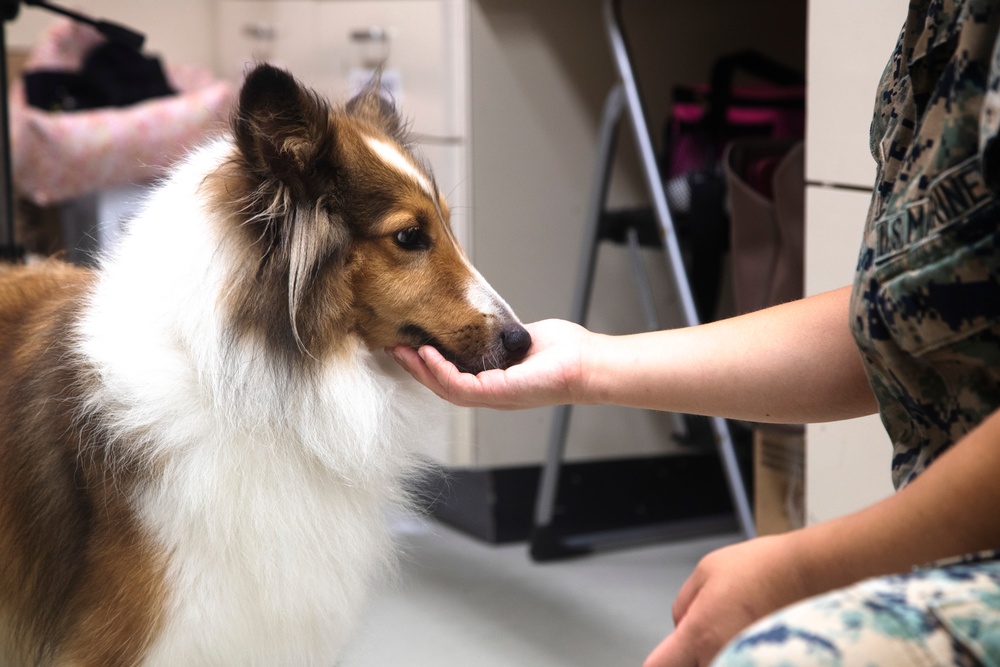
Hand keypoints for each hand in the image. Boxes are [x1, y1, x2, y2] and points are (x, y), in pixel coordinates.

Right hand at [387, 319, 592, 409]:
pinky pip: (460, 386)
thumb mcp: (521, 338)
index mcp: (493, 381)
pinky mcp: (498, 393)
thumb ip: (498, 335)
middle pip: (440, 384)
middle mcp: (490, 393)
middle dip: (415, 366)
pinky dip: (441, 370)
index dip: (428, 362)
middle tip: (394, 346)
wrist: (586, 364)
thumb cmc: (563, 353)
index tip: (410, 342)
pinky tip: (428, 354)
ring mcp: (493, 396)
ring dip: (421, 369)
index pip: (451, 376)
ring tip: (403, 350)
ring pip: (445, 388)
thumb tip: (484, 321)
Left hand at [645, 535, 812, 666]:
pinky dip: (742, 654)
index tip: (665, 655)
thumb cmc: (765, 568)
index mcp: (697, 635)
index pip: (658, 666)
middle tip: (713, 626)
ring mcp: (747, 664)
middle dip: (693, 654)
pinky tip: (755, 636)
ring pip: (716, 663)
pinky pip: (742, 662)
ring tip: (739, 624)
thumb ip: (683, 604)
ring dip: (720, 652)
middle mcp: (720, 658)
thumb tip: (681, 624)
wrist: (812, 573)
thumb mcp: (705, 571)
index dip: (659, 661)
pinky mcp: (770, 665)